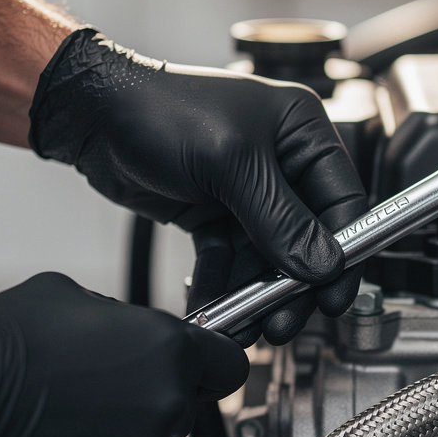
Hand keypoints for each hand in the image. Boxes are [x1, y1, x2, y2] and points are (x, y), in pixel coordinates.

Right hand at [0, 273, 248, 436]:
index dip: (212, 363)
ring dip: (122, 434)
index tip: (200, 368)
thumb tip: (129, 332)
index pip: (229, 364)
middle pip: (185, 406)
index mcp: (169, 350)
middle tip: (108, 388)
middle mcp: (165, 405)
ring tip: (73, 416)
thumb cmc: (7, 342)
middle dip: (155, 397)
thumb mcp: (75, 297)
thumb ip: (121, 319)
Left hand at [29, 28, 367, 344]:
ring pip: (267, 257)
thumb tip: (323, 266)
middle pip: (308, 238)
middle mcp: (281, 162)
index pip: (344, 201)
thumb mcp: (230, 164)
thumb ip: (280, 220)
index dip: (344, 253)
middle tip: (283, 321)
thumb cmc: (161, 111)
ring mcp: (248, 191)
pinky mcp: (216, 213)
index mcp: (301, 132)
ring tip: (245, 325)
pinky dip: (224, 286)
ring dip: (256, 294)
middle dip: (294, 283)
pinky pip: (230, 260)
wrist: (92, 116)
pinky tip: (216, 311)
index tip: (334, 297)